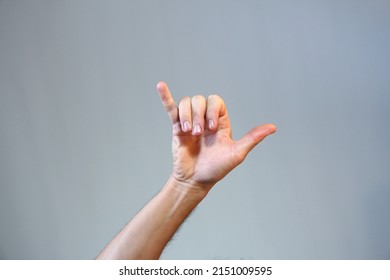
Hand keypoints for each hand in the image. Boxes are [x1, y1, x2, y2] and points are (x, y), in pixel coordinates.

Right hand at [157, 81, 275, 189]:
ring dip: (186, 115)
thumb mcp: (237, 153)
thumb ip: (252, 138)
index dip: (212, 110)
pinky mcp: (176, 127)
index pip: (216, 101)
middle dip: (198, 115)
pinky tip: (161, 85)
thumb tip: (273, 127)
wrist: (195, 180)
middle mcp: (205, 118)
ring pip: (186, 103)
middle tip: (198, 134)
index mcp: (220, 122)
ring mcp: (190, 121)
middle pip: (200, 100)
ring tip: (188, 132)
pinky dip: (165, 97)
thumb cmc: (216, 169)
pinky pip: (171, 108)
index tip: (211, 128)